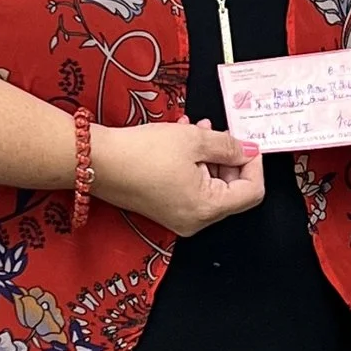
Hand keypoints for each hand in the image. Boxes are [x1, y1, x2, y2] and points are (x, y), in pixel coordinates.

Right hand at [92, 119, 265, 237]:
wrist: (97, 161)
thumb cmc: (143, 152)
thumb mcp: (194, 140)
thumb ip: (229, 146)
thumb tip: (250, 150)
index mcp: (208, 209)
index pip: (252, 191)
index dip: (253, 163)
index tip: (245, 141)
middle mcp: (196, 221)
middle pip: (232, 190)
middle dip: (228, 157)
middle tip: (218, 130)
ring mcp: (179, 217)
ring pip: (210, 185)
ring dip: (209, 156)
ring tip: (197, 129)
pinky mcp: (165, 209)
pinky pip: (191, 188)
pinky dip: (193, 164)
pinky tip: (182, 139)